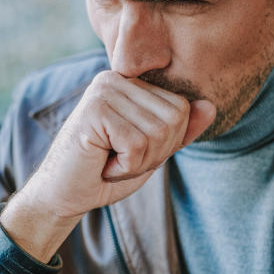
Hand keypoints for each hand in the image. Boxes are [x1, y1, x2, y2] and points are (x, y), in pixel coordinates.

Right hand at [0, 70, 214, 263]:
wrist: (63, 195)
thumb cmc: (105, 173)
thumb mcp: (152, 152)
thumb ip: (180, 130)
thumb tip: (211, 106)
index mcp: (130, 83)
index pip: (181, 108)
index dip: (165, 143)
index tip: (131, 152)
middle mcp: (116, 79)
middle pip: (174, 119)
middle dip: (154, 153)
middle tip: (119, 159)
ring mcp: (104, 91)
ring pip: (157, 133)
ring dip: (138, 162)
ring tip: (109, 160)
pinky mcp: (95, 110)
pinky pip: (137, 145)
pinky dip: (124, 166)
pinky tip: (101, 164)